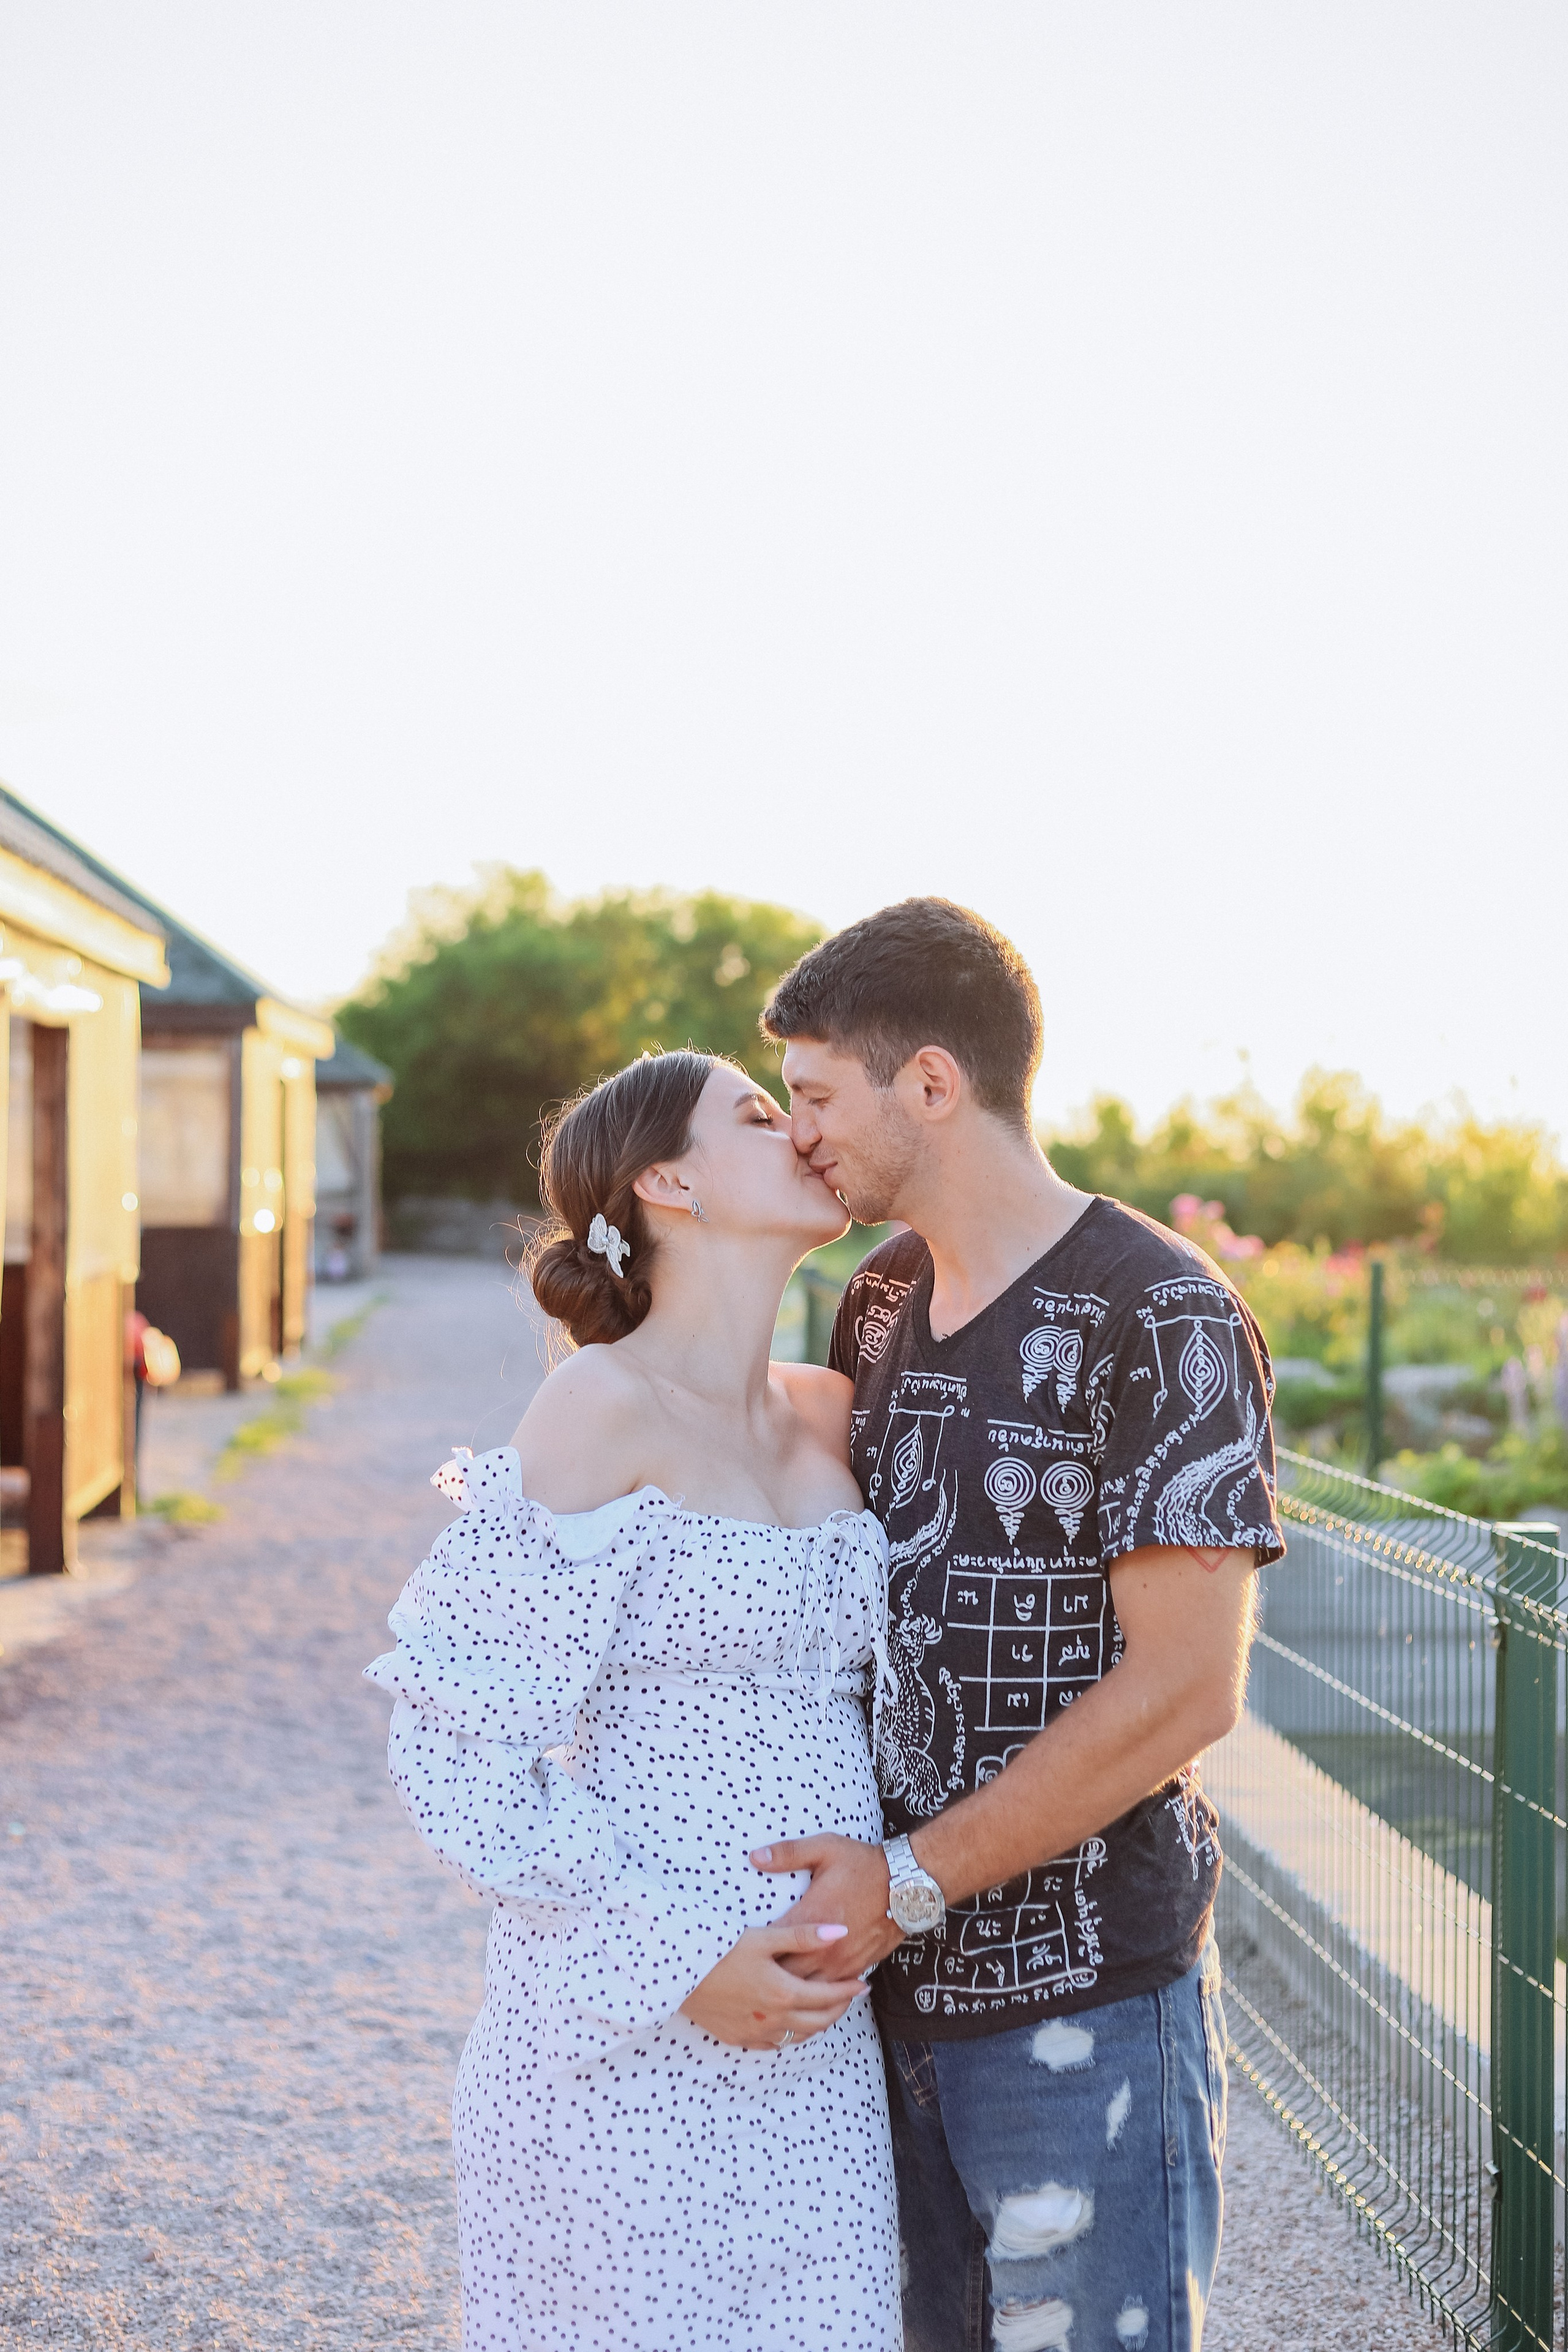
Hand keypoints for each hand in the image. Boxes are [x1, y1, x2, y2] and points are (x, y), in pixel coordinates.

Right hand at [679, 1922, 867, 2048]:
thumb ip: (805, 1935)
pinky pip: (773, 2044)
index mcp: (784, 1993)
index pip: (828, 1997)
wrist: (676, 1971)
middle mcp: (773, 2019)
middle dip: (838, 2009)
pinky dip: (790, 2035)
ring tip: (825, 2008)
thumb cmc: (720, 1947)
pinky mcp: (736, 2037)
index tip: (863, 1983)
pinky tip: (791, 2024)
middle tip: (850, 1996)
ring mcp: (754, 2032)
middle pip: (819, 2021)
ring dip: (817, 2024)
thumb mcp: (764, 1936)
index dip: (849, 1991)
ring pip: (798, 2036)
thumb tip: (841, 1931)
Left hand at [751, 1835, 905, 1979]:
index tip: (738, 1950)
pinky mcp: (856, 1969)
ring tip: (770, 1991)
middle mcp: (824, 1948)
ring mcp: (841, 1963)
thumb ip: (788, 1853)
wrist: (907, 1884)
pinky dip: (815, 1994)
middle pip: (785, 1975)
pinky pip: (831, 1993)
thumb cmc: (863, 1865)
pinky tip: (803, 1994)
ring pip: (808, 1991)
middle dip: (766, 1976)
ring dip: (789, 1990)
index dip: (752, 1949)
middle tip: (748, 1975)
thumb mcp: (825, 1848)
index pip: (772, 1944)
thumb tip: (754, 1856)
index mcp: (810, 1918)